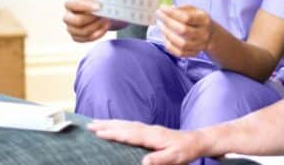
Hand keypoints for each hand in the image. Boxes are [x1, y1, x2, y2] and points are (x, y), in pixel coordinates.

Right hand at [62, 0, 111, 41]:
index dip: (86, 6)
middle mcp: (67, 17)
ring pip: (83, 31)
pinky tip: (105, 26)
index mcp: (70, 4)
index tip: (99, 6)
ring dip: (97, 26)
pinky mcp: (76, 37)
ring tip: (106, 20)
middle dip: (92, 19)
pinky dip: (99, 33)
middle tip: (103, 15)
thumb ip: (97, 0)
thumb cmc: (94, 3)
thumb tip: (103, 5)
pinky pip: (88, 38)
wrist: (97, 12)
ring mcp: (71, 28)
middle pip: (77, 21)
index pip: (74, 5)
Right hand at [88, 119, 203, 164]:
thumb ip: (159, 160)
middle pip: (123, 125)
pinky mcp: (149, 130)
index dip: (113, 133)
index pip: (129, 134)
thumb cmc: (184, 151)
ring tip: (95, 123)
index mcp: (152, 136)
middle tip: (88, 125)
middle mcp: (148, 129)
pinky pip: (129, 125)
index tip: (98, 132)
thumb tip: (143, 162)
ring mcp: (148, 128)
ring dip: (110, 123)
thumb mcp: (174, 158)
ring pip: (125, 123)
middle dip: (106, 125)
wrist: (195, 141)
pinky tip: (113, 126)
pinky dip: (118, 124)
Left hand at [157, 5, 215, 57]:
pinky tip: (165, 37)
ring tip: (160, 25)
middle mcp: (204, 33)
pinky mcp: (194, 53)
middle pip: (183, 30)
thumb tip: (167, 10)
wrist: (211, 35)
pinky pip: (180, 53)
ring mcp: (200, 45)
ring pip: (182, 44)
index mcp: (204, 20)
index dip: (172, 13)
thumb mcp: (194, 10)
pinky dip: (170, 46)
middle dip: (168, 22)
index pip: (187, 18)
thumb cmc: (198, 19)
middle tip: (159, 16)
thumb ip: (181, 9)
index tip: (161, 8)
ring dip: (167, 34)